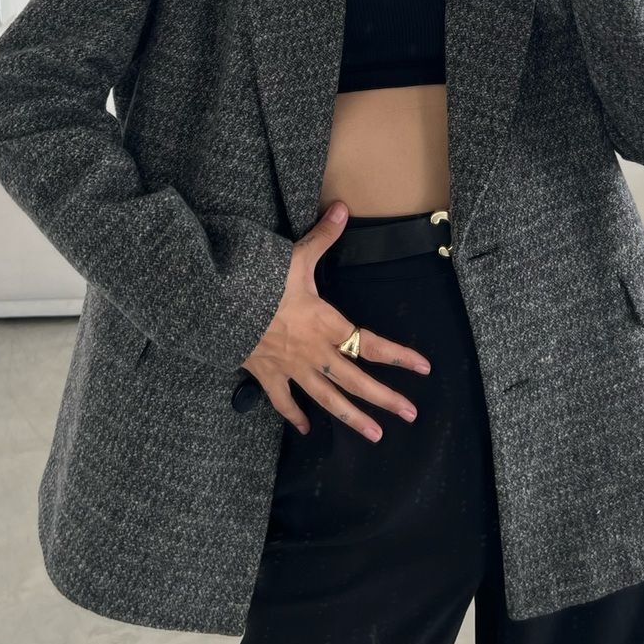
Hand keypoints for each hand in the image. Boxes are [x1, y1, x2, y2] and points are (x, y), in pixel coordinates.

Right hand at [242, 202, 430, 438]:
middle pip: (357, 380)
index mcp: (327, 324)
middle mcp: (316, 352)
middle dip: (385, 398)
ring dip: (352, 418)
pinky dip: (295, 416)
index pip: (371, 344)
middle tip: (410, 415)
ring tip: (375, 435)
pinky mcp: (268, 376)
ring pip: (328, 399)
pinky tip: (307, 429)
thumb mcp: (295, 257)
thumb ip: (323, 236)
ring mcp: (292, 368)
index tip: (424, 369)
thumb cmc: (259, 282)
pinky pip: (284, 402)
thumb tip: (343, 208)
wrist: (219, 308)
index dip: (399, 356)